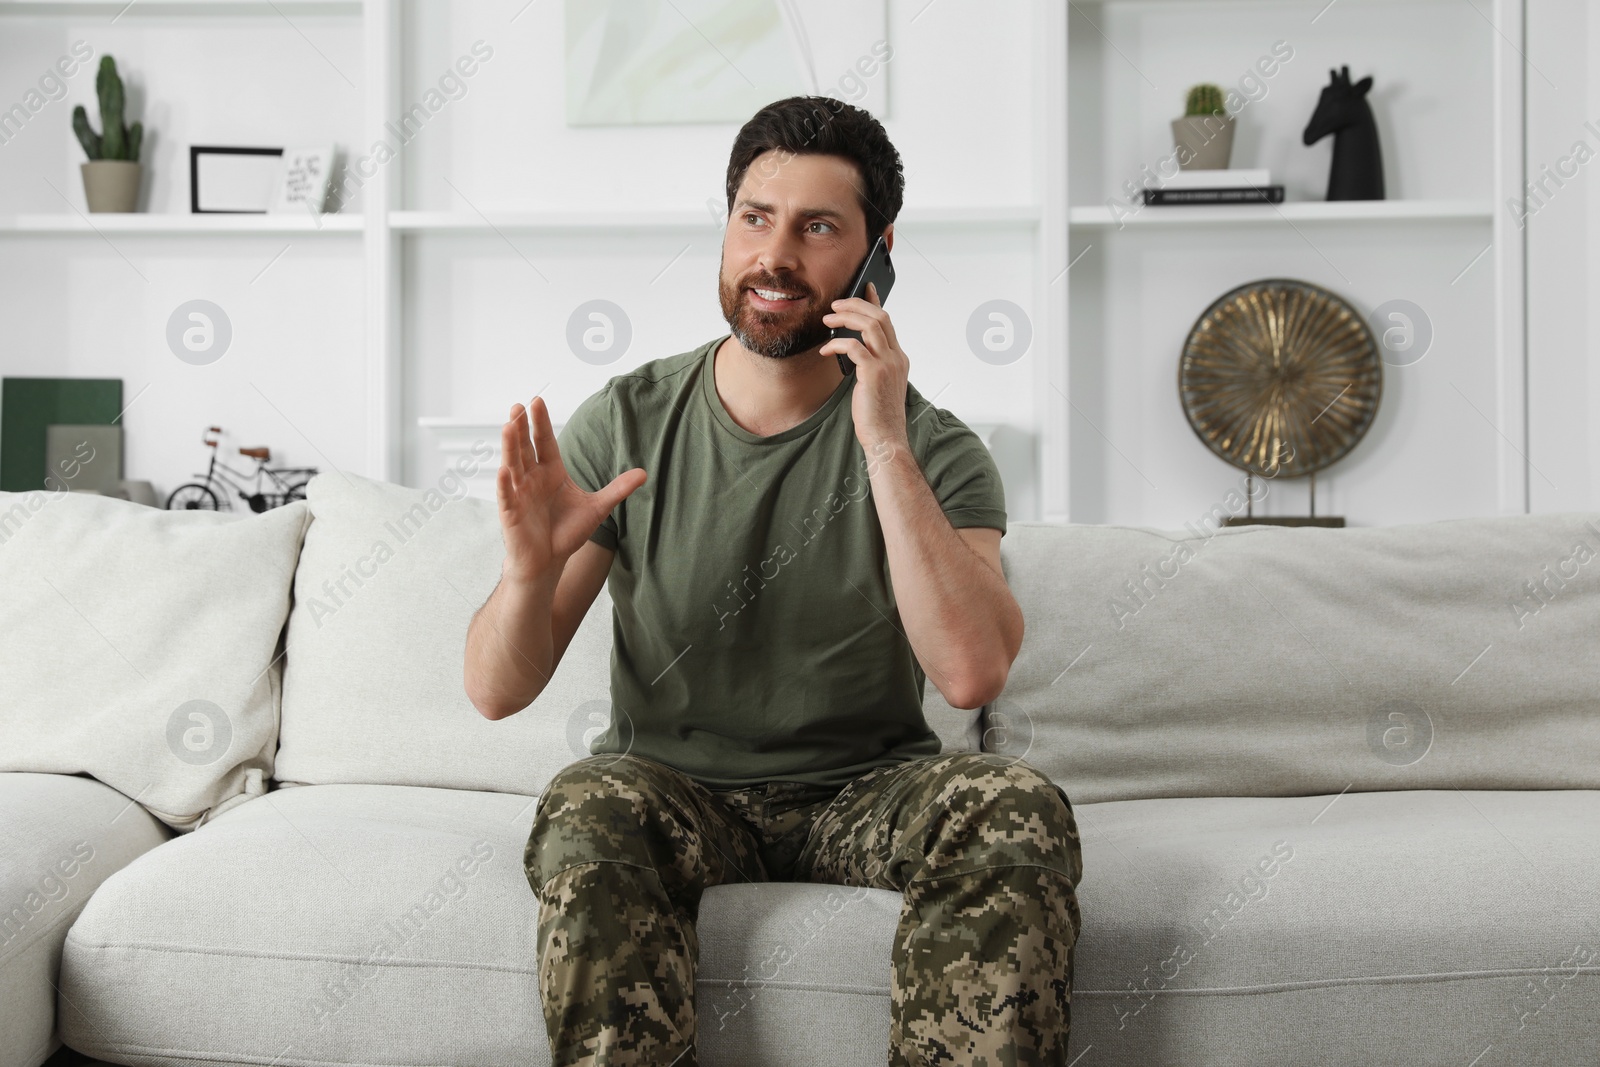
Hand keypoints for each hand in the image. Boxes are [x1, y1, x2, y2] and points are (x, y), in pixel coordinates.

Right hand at [496, 395, 644, 583]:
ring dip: (510, 446)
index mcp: (551, 471)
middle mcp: (532, 478)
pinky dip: (506, 484)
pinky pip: (508, 496)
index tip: (537, 401)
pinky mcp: (511, 514)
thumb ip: (618, 489)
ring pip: (513, 465)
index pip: (545, 441)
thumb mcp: (597, 508)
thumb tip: (644, 473)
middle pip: (526, 447)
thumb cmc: (566, 532)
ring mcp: (519, 494)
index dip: (541, 423)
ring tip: (509, 425)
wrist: (549, 562)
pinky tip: (505, 471)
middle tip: (520, 405)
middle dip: (522, 427)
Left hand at [820, 281, 910, 451]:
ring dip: (845, 318)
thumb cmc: (878, 416)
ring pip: (869, 325)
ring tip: (827, 320)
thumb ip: (870, 365)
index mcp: (898, 358)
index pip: (887, 321)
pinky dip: (836, 343)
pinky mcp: (873, 373)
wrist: (885, 438)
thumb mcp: (877, 385)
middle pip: (879, 316)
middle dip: (855, 305)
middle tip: (835, 305)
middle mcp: (896, 357)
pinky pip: (853, 347)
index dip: (875, 302)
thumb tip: (852, 351)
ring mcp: (887, 364)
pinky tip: (825, 350)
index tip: (864, 288)